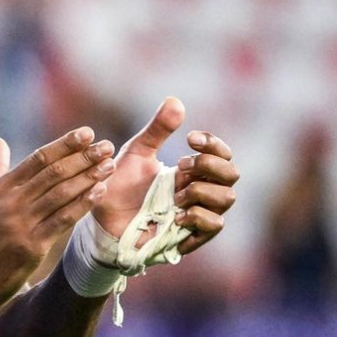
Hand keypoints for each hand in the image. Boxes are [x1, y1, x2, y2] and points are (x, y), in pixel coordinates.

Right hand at [0, 128, 115, 312]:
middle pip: (53, 172)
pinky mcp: (32, 246)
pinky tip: (99, 192)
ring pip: (61, 193)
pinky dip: (82, 204)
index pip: (38, 158)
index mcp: (2, 188)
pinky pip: (62, 220)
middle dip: (83, 157)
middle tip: (106, 146)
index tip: (86, 133)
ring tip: (109, 165)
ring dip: (88, 177)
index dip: (64, 144)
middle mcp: (13, 201)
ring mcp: (22, 223)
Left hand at [91, 97, 238, 254]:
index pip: (222, 154)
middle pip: (232, 174)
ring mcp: (198, 212)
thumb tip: (175, 100)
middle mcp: (200, 189)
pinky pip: (215, 225)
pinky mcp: (191, 235)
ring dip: (201, 191)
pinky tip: (176, 216)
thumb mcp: (137, 152)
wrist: (104, 216)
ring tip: (174, 196)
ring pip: (227, 198)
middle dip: (210, 165)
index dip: (214, 144)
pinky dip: (198, 217)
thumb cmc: (121, 183)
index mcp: (190, 169)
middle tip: (181, 165)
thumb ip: (157, 129)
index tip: (191, 139)